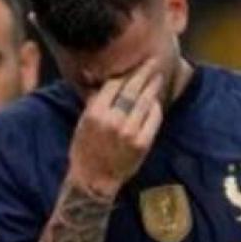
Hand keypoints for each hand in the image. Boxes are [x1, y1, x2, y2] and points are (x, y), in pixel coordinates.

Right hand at [67, 58, 164, 195]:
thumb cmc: (85, 149)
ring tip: (157, 76)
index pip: (114, 84)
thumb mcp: (83, 122)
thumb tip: (104, 81)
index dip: (126, 72)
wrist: (93, 179)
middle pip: (132, 89)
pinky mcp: (142, 143)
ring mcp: (129, 132)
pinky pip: (153, 119)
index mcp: (95, 113)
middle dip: (143, 72)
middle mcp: (113, 120)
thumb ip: (95, 102)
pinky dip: (155, 108)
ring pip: (144, 102)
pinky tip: (155, 101)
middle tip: (151, 61)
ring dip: (152, 87)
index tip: (133, 64)